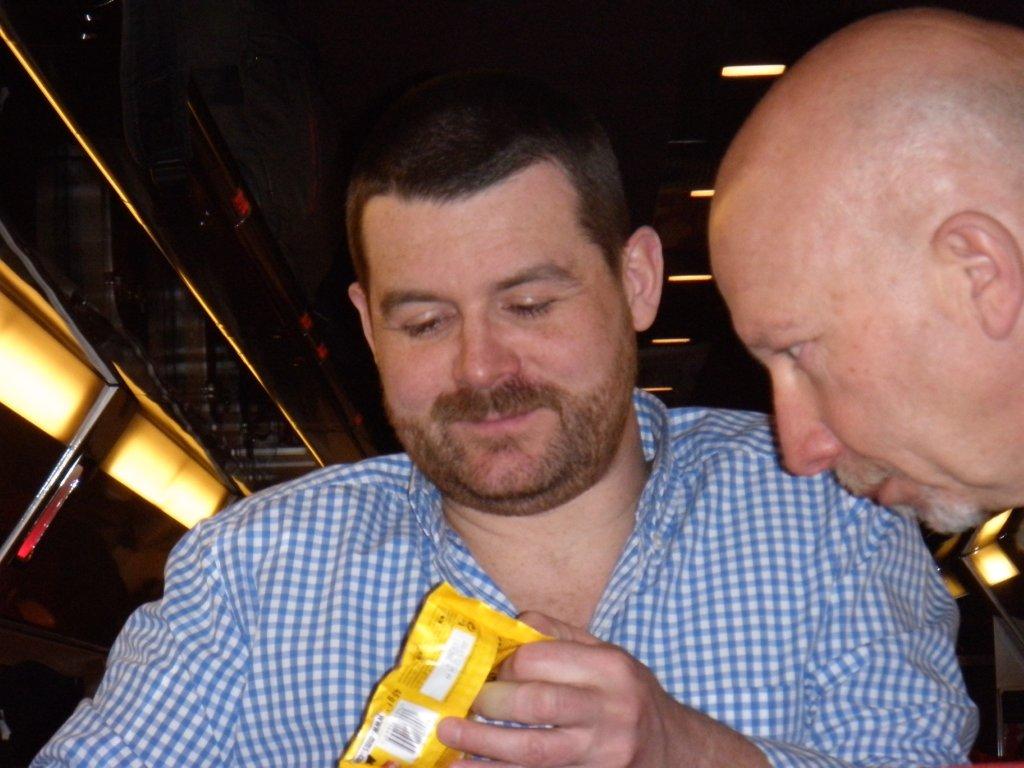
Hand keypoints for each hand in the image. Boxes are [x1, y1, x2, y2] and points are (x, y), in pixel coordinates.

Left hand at [436, 613, 767, 767]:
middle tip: (457, 704)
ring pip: (535, 752)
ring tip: (449, 737)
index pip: (541, 660)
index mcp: (610, 668)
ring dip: (484, 746)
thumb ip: (560, 637)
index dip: (503, 665)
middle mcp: (611, 710)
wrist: (675, 751)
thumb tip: (507, 624)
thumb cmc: (629, 696)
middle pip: (537, 705)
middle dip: (489, 704)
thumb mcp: (609, 655)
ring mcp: (604, 753)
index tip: (485, 671)